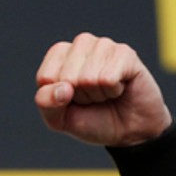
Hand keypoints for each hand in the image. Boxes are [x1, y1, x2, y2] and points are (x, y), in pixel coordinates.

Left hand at [34, 33, 171, 145]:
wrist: (129, 131)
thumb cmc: (92, 119)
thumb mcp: (59, 119)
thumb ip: (46, 103)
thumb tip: (62, 87)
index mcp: (58, 54)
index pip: (46, 77)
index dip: (58, 98)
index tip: (73, 99)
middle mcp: (81, 44)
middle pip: (67, 78)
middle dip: (80, 97)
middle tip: (94, 97)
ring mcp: (104, 45)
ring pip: (88, 78)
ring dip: (97, 94)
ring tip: (106, 92)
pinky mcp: (126, 53)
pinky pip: (108, 78)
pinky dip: (113, 91)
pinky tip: (120, 88)